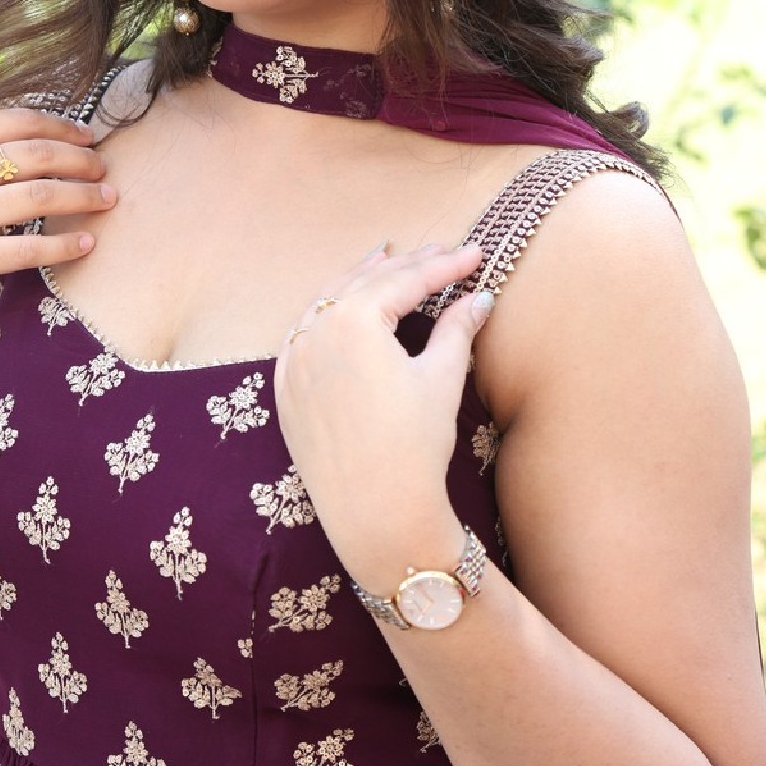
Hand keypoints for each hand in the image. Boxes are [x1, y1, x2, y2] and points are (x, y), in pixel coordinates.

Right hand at [0, 108, 114, 329]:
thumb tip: (11, 140)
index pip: (18, 121)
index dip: (62, 126)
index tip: (88, 136)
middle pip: (38, 155)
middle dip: (81, 160)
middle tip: (105, 168)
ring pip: (40, 198)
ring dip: (84, 197)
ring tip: (109, 200)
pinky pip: (26, 252)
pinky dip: (63, 246)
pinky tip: (86, 244)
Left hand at [274, 242, 491, 588]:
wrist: (376, 513)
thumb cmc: (414, 446)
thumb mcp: (442, 379)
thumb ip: (457, 329)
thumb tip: (480, 297)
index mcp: (353, 321)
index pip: (406, 282)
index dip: (445, 266)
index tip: (475, 253)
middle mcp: (314, 332)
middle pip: (365, 284)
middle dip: (406, 267)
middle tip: (440, 252)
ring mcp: (293, 360)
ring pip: (327, 303)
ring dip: (359, 281)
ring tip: (384, 258)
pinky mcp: (285, 389)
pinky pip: (304, 335)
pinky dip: (326, 314)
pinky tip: (340, 306)